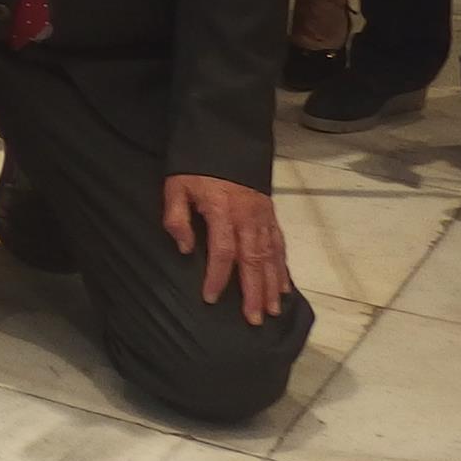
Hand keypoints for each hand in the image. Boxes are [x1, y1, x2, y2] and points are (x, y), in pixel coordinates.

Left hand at [160, 173, 294, 325]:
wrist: (224, 142)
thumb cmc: (196, 168)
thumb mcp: (176, 187)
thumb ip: (176, 217)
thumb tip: (185, 248)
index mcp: (223, 212)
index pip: (223, 252)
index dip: (218, 277)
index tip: (211, 298)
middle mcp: (248, 218)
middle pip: (253, 261)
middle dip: (253, 292)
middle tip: (254, 319)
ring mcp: (263, 217)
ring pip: (270, 256)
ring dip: (272, 285)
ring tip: (272, 310)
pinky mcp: (271, 215)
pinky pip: (279, 245)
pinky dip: (282, 267)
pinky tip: (284, 286)